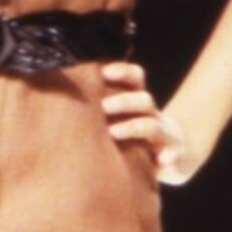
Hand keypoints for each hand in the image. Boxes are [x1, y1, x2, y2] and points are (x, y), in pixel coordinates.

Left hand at [100, 61, 199, 184]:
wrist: (178, 154)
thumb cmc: (136, 136)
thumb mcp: (120, 121)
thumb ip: (98, 111)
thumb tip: (54, 102)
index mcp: (138, 103)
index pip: (136, 78)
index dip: (123, 71)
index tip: (104, 71)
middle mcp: (153, 115)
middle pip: (143, 100)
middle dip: (124, 101)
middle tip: (103, 106)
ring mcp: (165, 135)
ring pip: (153, 125)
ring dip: (135, 126)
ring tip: (114, 132)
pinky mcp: (173, 156)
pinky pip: (173, 155)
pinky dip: (168, 157)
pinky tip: (160, 160)